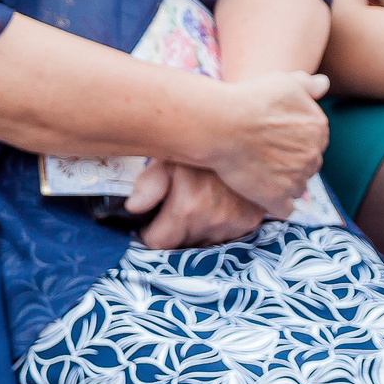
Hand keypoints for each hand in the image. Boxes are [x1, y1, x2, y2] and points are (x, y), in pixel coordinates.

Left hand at [128, 159, 267, 248]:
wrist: (241, 138)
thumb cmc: (198, 149)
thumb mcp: (166, 159)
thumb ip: (148, 184)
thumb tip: (133, 208)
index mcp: (188, 207)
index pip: (159, 243)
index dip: (151, 232)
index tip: (153, 221)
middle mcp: (214, 219)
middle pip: (181, 245)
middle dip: (174, 232)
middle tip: (174, 208)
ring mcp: (234, 222)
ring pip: (203, 243)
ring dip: (197, 231)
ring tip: (197, 205)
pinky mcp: (250, 221)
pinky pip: (225, 238)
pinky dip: (217, 228)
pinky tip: (215, 207)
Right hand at [204, 70, 329, 215]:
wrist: (220, 123)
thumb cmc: (250, 98)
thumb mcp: (284, 82)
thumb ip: (308, 85)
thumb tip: (324, 84)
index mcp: (319, 128)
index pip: (315, 141)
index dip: (295, 141)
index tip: (276, 139)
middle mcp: (314, 155)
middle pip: (309, 165)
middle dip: (292, 162)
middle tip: (266, 155)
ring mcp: (296, 179)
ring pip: (297, 187)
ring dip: (284, 183)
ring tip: (260, 173)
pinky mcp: (276, 198)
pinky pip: (284, 209)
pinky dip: (274, 204)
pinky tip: (261, 195)